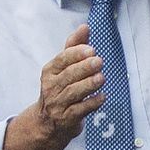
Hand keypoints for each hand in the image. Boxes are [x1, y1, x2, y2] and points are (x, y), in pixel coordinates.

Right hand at [33, 24, 104, 147]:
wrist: (47, 122)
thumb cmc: (59, 88)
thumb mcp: (62, 68)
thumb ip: (74, 47)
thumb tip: (84, 27)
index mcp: (50, 72)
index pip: (61, 60)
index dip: (76, 54)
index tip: (90, 49)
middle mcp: (51, 87)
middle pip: (68, 75)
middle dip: (84, 68)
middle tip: (98, 61)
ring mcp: (58, 104)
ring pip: (74, 92)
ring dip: (88, 84)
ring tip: (101, 78)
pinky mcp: (67, 118)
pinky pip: (80, 110)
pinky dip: (92, 103)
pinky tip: (102, 96)